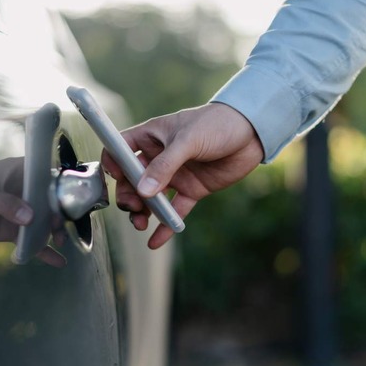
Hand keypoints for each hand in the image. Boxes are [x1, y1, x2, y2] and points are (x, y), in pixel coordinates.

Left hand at [0, 157, 65, 266]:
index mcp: (18, 172)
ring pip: (44, 222)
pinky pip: (31, 241)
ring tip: (60, 243)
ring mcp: (18, 212)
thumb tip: (30, 218)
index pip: (46, 176)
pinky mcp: (11, 231)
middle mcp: (23, 191)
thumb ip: (4, 204)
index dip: (61, 188)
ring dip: (54, 233)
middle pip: (50, 202)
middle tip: (59, 229)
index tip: (69, 203)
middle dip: (60, 215)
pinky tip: (58, 262)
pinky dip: (43, 251)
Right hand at [102, 103, 263, 248]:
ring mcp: (175, 175)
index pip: (120, 149)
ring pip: (150, 198)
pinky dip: (165, 226)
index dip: (113, 164)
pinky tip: (155, 242)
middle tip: (133, 206)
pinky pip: (174, 210)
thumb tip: (143, 191)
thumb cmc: (217, 123)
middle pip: (132, 179)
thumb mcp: (188, 140)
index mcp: (151, 136)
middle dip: (127, 194)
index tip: (116, 178)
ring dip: (142, 212)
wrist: (252, 132)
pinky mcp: (192, 190)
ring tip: (141, 224)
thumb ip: (164, 166)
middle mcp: (159, 157)